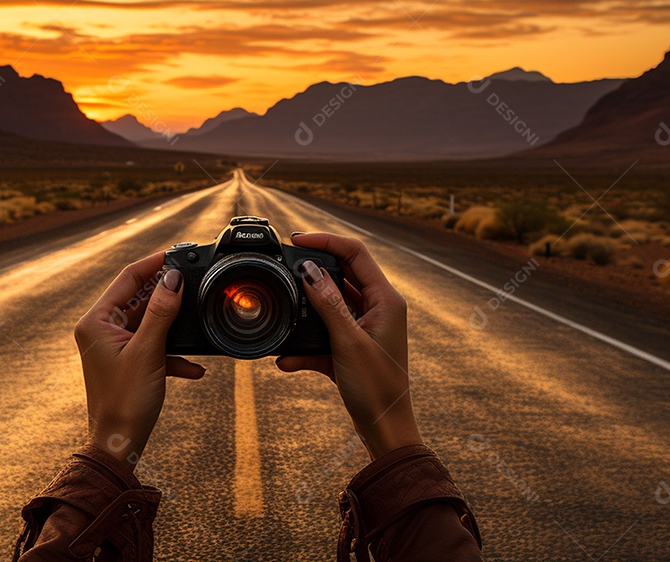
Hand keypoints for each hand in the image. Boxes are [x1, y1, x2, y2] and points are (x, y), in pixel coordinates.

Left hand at [74, 252, 205, 468]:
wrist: (120, 444)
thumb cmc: (126, 402)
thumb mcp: (148, 351)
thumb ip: (161, 312)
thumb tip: (174, 278)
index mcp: (96, 321)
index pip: (127, 278)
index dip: (153, 264)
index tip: (177, 253)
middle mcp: (101, 330)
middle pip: (139, 298)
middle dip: (168, 294)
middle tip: (193, 281)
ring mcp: (114, 346)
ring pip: (150, 322)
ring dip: (173, 326)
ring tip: (196, 319)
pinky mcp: (127, 362)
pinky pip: (153, 345)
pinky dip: (173, 352)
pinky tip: (194, 367)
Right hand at [278, 233, 422, 459]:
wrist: (385, 431)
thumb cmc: (377, 389)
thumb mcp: (348, 342)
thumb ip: (327, 303)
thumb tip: (309, 270)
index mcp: (386, 299)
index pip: (356, 253)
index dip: (326, 240)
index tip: (296, 239)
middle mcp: (377, 308)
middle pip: (340, 274)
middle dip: (311, 273)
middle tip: (283, 270)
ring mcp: (364, 327)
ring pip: (329, 304)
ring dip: (306, 311)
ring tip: (284, 312)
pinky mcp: (351, 347)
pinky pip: (324, 335)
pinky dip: (306, 344)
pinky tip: (287, 359)